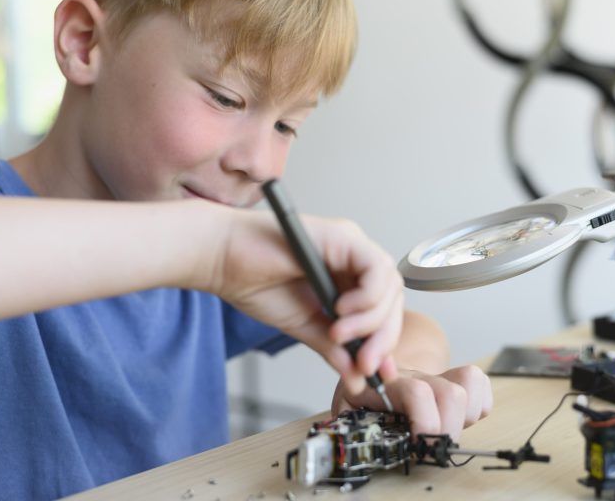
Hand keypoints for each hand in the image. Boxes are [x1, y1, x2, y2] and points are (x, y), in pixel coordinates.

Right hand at [205, 208, 403, 390]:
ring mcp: (350, 245)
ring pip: (389, 286)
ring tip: (338, 333)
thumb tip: (358, 379)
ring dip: (370, 319)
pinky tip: (339, 310)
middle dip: (382, 337)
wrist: (221, 260)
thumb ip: (333, 349)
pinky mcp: (343, 236)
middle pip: (392, 300)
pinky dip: (365, 296)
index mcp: (347, 277)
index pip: (384, 312)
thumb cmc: (254, 283)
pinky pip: (375, 268)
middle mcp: (354, 259)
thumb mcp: (304, 326)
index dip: (384, 343)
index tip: (373, 371)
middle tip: (363, 362)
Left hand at [331, 366, 492, 439]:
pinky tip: (459, 419)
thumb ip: (348, 422)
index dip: (426, 423)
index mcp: (389, 383)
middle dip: (447, 430)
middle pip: (451, 393)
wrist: (373, 363)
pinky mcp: (454, 377)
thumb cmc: (360, 392)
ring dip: (465, 418)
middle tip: (431, 448)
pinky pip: (480, 384)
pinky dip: (478, 406)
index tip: (418, 448)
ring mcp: (437, 375)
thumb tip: (352, 440)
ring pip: (470, 385)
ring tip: (444, 432)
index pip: (417, 393)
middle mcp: (418, 375)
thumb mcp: (346, 407)